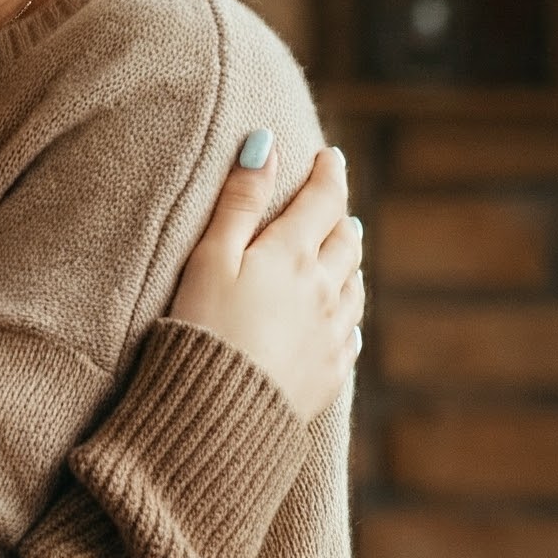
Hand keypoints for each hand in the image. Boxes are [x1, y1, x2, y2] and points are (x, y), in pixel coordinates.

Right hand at [169, 139, 362, 421]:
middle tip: (334, 203)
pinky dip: (348, 312)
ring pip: (354, 285)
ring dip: (350, 261)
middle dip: (340, 216)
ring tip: (343, 250)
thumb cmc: (202, 328)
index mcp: (290, 256)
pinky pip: (351, 333)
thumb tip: (264, 145)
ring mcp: (331, 333)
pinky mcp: (329, 372)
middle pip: (346, 241)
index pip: (321, 201)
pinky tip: (343, 316)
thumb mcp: (210, 258)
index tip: (329, 157)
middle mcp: (323, 290)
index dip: (328, 174)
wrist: (219, 412)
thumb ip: (238, 202)